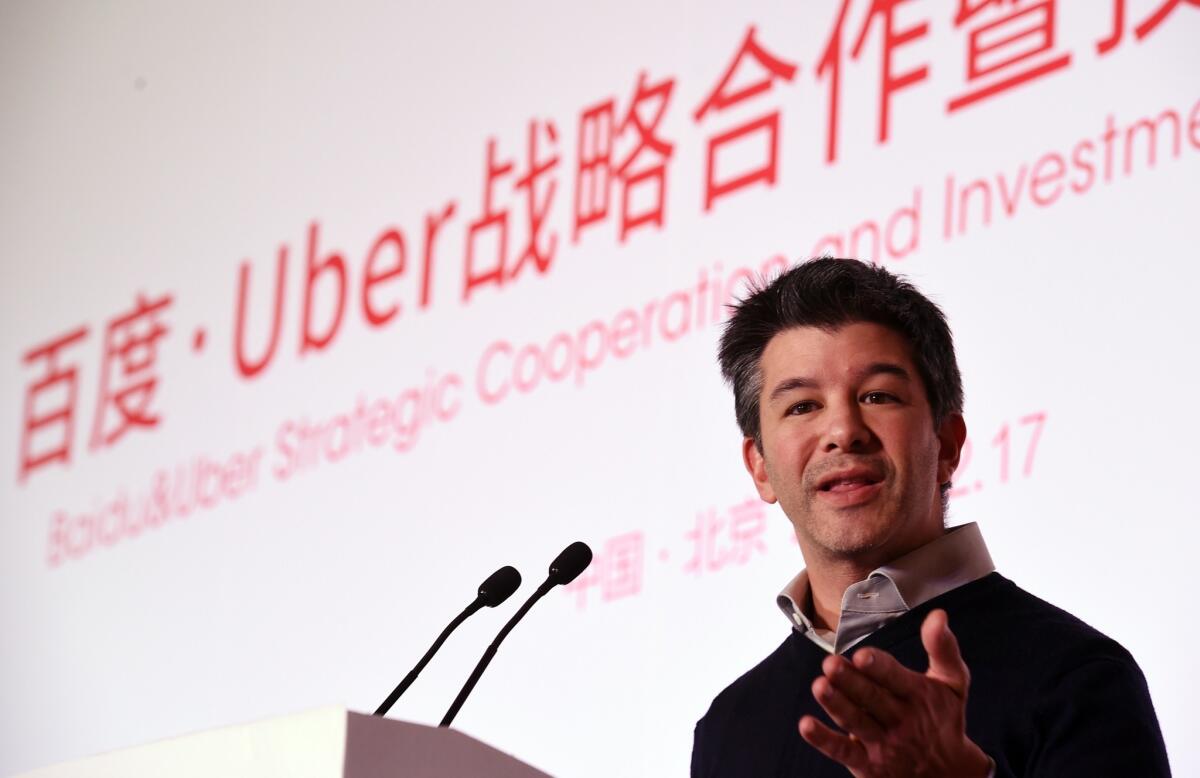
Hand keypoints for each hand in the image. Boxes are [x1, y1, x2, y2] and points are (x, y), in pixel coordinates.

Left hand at [798, 609, 991, 776]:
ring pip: (856, 722)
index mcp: (918, 696)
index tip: (862, 655)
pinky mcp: (867, 763)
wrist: (950, 774)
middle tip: (830, 664)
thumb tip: (938, 615)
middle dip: (851, 682)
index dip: (879, 667)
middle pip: (872, 699)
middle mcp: (900, 720)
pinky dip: (823, 740)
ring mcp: (883, 744)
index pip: (897, 679)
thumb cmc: (944, 718)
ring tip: (819, 686)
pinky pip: (843, 751)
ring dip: (836, 705)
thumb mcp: (953, 684)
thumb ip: (943, 648)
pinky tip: (806, 725)